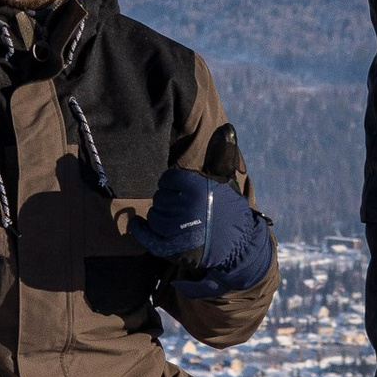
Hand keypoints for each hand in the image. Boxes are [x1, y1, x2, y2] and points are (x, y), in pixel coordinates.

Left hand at [120, 164, 273, 293]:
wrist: (239, 244)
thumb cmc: (229, 209)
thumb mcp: (224, 180)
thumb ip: (220, 154)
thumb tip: (226, 128)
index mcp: (196, 185)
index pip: (167, 179)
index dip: (173, 184)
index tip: (181, 190)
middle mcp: (186, 205)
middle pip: (160, 198)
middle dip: (168, 202)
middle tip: (184, 208)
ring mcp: (179, 228)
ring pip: (154, 216)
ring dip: (160, 218)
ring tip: (177, 221)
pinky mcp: (174, 248)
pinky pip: (148, 237)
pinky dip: (140, 230)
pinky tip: (136, 224)